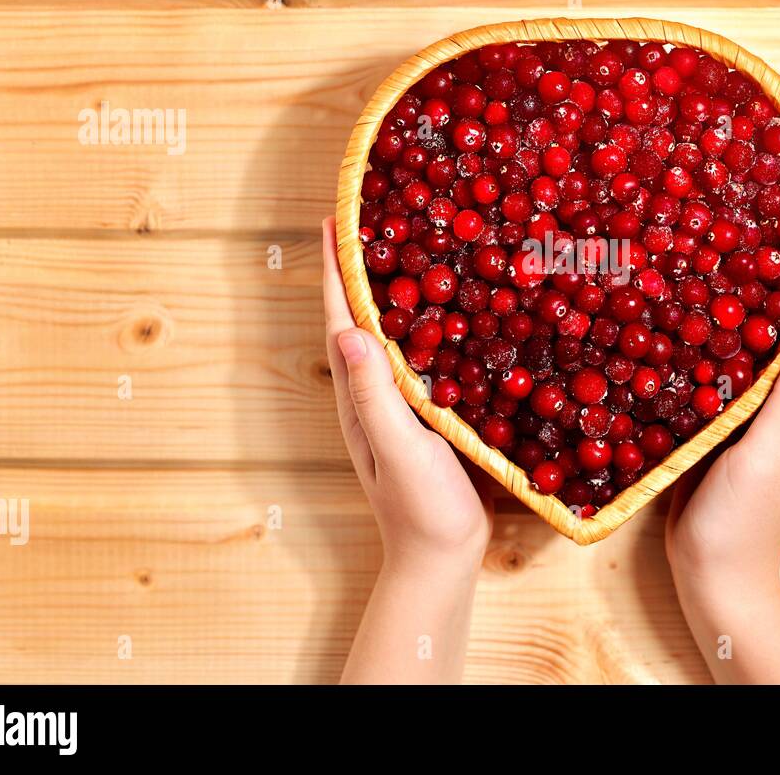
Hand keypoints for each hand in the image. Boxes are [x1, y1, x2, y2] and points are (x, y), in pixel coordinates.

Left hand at [321, 217, 492, 572]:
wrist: (442, 559)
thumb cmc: (421, 509)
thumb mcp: (399, 450)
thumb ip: (374, 396)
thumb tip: (348, 332)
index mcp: (360, 398)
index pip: (342, 322)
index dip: (337, 271)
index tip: (334, 221)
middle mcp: (372, 395)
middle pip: (358, 320)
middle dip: (357, 269)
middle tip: (369, 220)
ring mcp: (397, 407)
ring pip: (387, 336)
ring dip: (387, 292)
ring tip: (402, 249)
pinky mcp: (426, 416)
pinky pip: (418, 358)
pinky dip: (421, 325)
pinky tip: (444, 314)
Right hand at [667, 228, 779, 591]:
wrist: (717, 578)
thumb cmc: (742, 526)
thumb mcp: (767, 464)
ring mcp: (766, 414)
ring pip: (774, 342)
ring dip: (772, 296)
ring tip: (756, 248)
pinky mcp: (733, 423)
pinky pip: (741, 365)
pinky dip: (736, 332)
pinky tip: (712, 311)